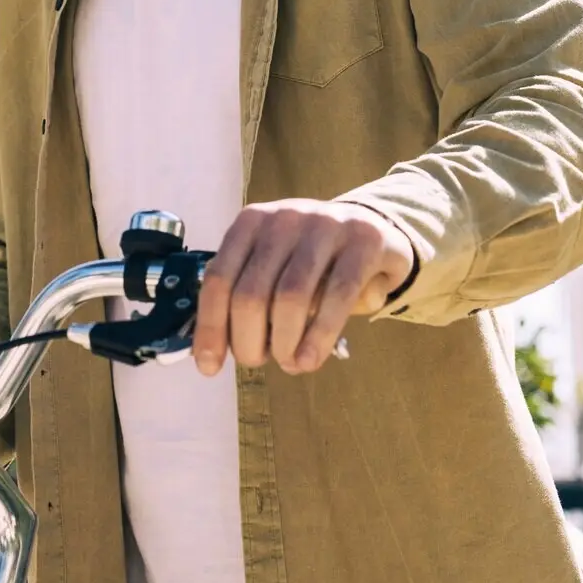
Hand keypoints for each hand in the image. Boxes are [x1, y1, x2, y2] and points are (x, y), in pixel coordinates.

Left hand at [193, 198, 415, 376]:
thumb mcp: (271, 265)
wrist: (373, 228)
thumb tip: (211, 352)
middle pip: (251, 294)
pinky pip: (337, 298)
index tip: (210, 366)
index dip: (211, 327)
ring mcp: (326, 225)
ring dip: (284, 344)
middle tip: (260, 360)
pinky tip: (311, 359)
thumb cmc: (309, 259)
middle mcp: (285, 217)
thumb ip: (243, 294)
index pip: (219, 279)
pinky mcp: (364, 242)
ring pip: (291, 299)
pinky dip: (319, 337)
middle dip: (249, 342)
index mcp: (252, 221)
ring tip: (290, 363)